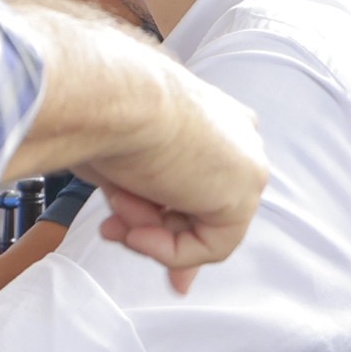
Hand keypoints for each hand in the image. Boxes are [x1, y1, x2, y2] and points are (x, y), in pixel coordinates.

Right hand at [88, 66, 267, 292]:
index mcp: (213, 117)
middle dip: (150, 227)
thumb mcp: (122, 160)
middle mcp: (237, 137)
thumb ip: (139, 193)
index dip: (165, 214)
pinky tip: (138, 232)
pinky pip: (212, 246)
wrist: (114, 102)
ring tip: (117, 208)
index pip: (199, 179)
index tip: (127, 231)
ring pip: (202, 225)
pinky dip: (169, 249)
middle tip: (110, 229)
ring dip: (151, 230)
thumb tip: (136, 226)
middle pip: (200, 205)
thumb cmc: (104, 115)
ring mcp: (246, 164)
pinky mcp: (245, 194)